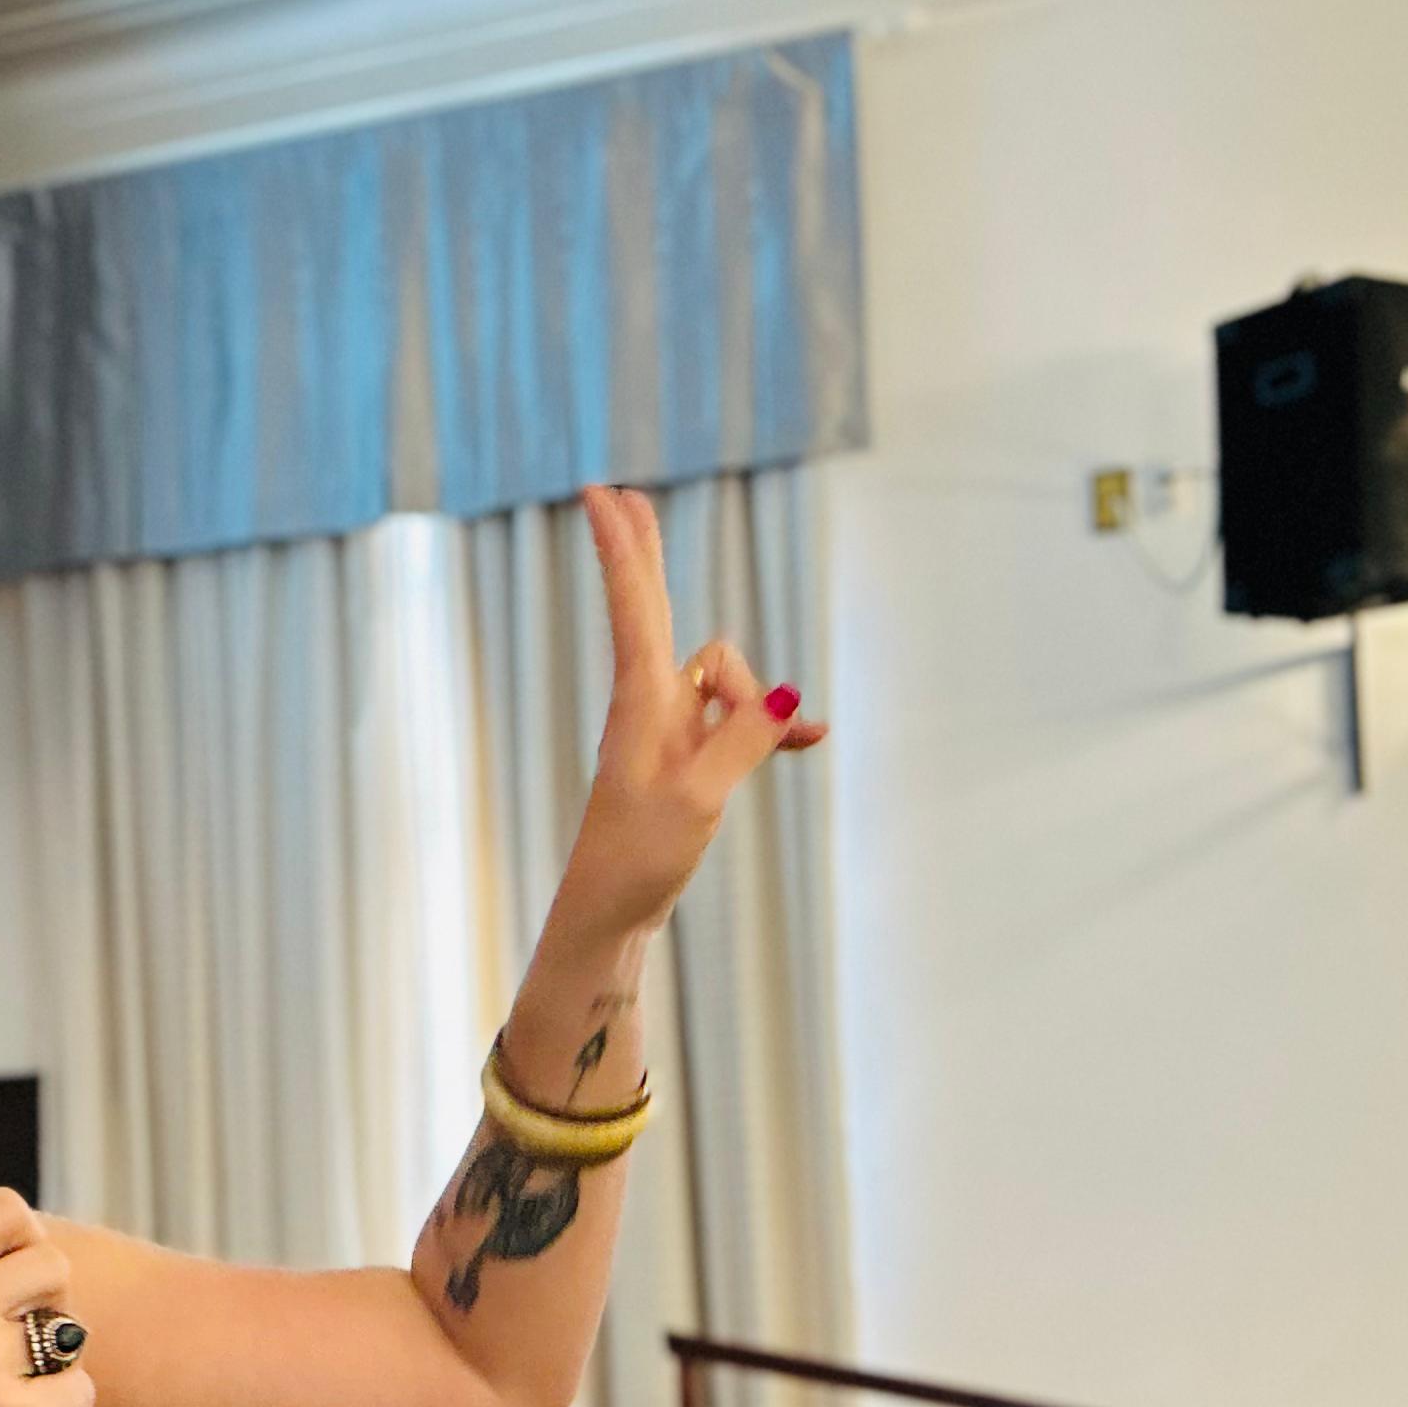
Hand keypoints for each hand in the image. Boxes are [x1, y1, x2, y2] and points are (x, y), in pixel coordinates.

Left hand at [551, 485, 828, 941]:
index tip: (597, 491)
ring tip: (799, 742)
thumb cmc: (639, 856)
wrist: (608, 915)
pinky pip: (737, 722)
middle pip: (653, 609)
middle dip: (645, 556)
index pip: (635, 604)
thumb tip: (789, 695)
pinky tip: (810, 739)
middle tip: (628, 496)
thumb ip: (746, 738)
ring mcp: (666, 730)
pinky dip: (771, 727)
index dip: (622, 545)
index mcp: (641, 701)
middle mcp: (648, 703)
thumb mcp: (701, 794)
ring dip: (763, 702)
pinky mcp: (685, 758)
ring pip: (725, 681)